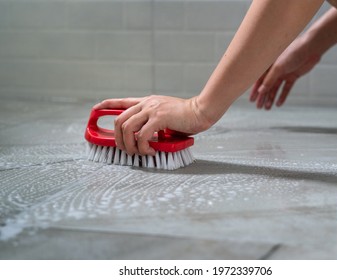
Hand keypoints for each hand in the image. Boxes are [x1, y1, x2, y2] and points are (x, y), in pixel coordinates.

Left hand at [93, 95, 210, 155]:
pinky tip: (151, 150)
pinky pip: (143, 135)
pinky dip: (144, 146)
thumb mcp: (165, 115)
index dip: (106, 105)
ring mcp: (152, 109)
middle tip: (127, 150)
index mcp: (147, 102)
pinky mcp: (159, 117)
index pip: (121, 101)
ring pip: (127, 128)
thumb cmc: (185, 116)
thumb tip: (144, 138)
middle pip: (119, 120)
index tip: (95, 109)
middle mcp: (146, 104)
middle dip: (118, 139)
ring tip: (140, 153)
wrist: (200, 111)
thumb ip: (153, 122)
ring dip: (129, 145)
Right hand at [249, 36, 320, 109]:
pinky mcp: (293, 76)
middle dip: (262, 97)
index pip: (259, 80)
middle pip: (267, 86)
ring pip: (275, 89)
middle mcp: (275, 70)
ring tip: (267, 108)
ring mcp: (284, 73)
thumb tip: (261, 91)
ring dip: (271, 98)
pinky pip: (286, 88)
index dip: (255, 90)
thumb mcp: (278, 67)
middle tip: (259, 107)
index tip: (251, 100)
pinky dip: (282, 96)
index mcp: (269, 65)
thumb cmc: (293, 53)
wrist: (311, 48)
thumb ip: (269, 79)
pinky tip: (278, 104)